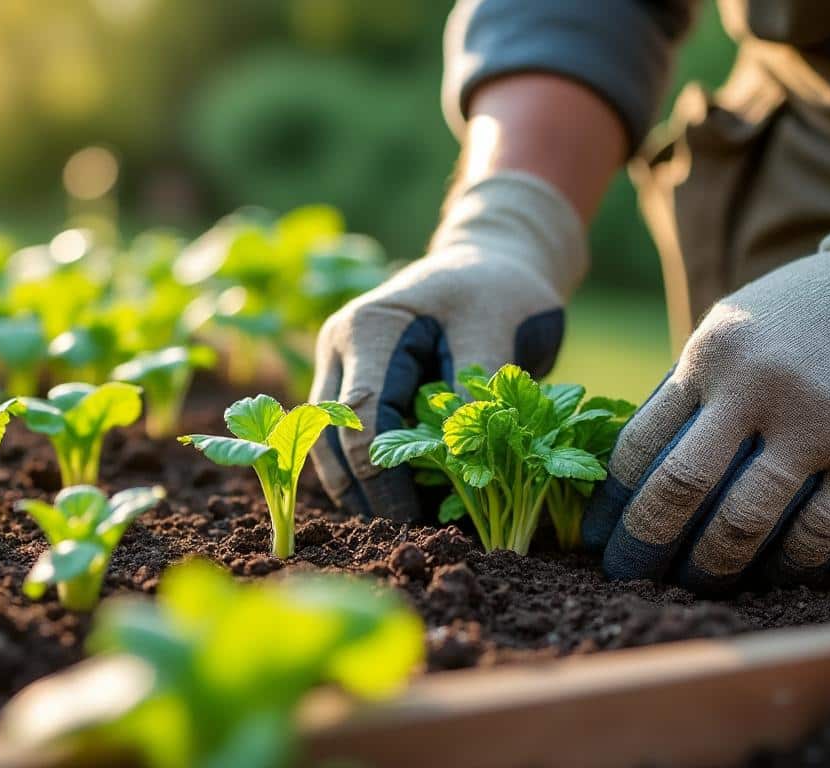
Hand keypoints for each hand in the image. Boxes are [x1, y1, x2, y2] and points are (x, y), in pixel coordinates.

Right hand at [309, 172, 586, 519]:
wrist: (493, 262)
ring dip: (362, 494)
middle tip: (411, 538)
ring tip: (408, 531)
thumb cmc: (499, 289)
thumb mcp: (496, 326)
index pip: (361, 417)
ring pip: (329, 450)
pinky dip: (374, 480)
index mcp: (369, 328)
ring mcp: (341, 370)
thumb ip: (474, 387)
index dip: (385, 475)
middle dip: (366, 495)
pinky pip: (351, 446)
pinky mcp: (357, 390)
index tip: (421, 518)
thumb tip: (459, 458)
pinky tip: (409, 509)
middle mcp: (341, 349)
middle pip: (331, 441)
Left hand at [584, 151, 829, 590]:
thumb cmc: (800, 319)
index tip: (596, 540)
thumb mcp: (730, 332)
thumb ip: (688, 394)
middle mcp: (760, 385)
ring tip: (693, 586)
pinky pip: (819, 533)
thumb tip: (631, 479)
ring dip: (711, 567)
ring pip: (746, 522)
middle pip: (682, 486)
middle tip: (626, 580)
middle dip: (645, 545)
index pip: (640, 443)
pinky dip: (785, 567)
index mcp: (712, 354)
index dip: (611, 503)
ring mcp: (823, 421)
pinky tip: (767, 577)